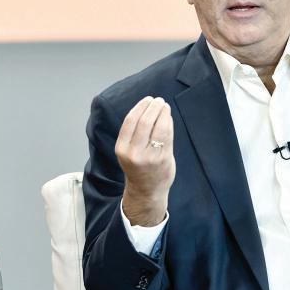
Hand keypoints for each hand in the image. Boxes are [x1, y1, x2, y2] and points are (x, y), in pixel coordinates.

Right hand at [117, 96, 174, 225]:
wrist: (146, 190)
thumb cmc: (138, 166)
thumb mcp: (128, 151)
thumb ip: (135, 133)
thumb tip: (148, 107)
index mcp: (122, 149)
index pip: (130, 121)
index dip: (140, 107)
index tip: (148, 100)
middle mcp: (134, 153)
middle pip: (144, 122)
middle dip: (153, 107)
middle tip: (158, 100)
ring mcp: (150, 156)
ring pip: (158, 127)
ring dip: (162, 113)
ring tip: (164, 106)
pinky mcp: (163, 158)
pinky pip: (167, 135)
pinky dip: (168, 123)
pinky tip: (168, 117)